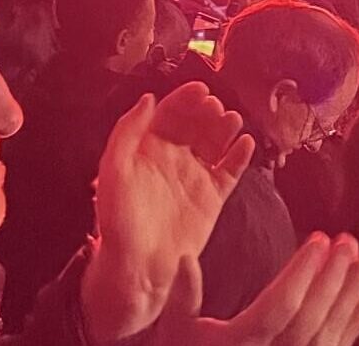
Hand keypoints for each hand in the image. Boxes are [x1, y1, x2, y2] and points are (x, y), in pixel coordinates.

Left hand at [82, 83, 254, 341]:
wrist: (138, 268)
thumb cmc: (118, 222)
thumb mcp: (112, 170)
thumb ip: (127, 131)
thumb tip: (149, 99)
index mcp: (147, 148)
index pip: (170, 113)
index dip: (185, 98)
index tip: (200, 89)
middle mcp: (173, 158)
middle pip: (196, 123)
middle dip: (207, 110)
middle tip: (215, 108)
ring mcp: (194, 177)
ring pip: (216, 142)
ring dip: (226, 127)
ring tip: (232, 121)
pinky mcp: (212, 198)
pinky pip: (231, 170)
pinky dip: (241, 155)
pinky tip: (245, 144)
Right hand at [151, 236, 358, 345]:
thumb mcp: (174, 334)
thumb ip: (182, 298)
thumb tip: (187, 258)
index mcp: (237, 345)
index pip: (278, 306)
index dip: (300, 272)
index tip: (318, 238)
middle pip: (308, 318)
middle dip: (331, 278)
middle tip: (349, 243)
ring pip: (325, 336)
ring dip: (346, 298)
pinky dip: (349, 329)